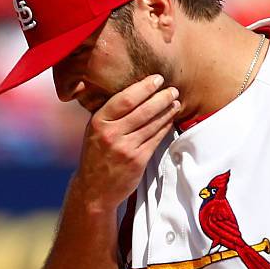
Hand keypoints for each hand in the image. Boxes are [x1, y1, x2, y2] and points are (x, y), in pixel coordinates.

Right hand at [74, 74, 179, 212]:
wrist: (93, 190)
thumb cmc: (97, 155)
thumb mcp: (95, 131)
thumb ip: (110, 113)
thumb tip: (136, 90)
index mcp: (98, 122)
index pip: (124, 99)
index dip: (144, 87)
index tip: (157, 79)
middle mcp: (111, 134)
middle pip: (142, 110)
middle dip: (161, 97)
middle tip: (173, 90)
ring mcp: (125, 148)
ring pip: (152, 124)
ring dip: (167, 111)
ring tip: (176, 102)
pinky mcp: (137, 160)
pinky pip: (156, 138)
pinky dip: (165, 127)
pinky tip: (171, 119)